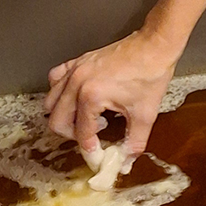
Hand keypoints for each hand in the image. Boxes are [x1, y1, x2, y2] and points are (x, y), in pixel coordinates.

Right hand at [44, 27, 179, 160]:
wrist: (154, 45)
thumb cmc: (150, 73)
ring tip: (87, 118)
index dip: (90, 150)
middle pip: (57, 121)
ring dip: (64, 115)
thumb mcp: (145, 114)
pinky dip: (59, 92)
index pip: (82, 134)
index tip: (98, 156)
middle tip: (91, 137)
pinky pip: (55, 79)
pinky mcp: (78, 61)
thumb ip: (134, 142)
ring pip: (51, 101)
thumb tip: (127, 160)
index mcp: (91, 96)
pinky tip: (76, 97)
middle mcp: (77, 83)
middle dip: (72, 135)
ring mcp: (75, 70)